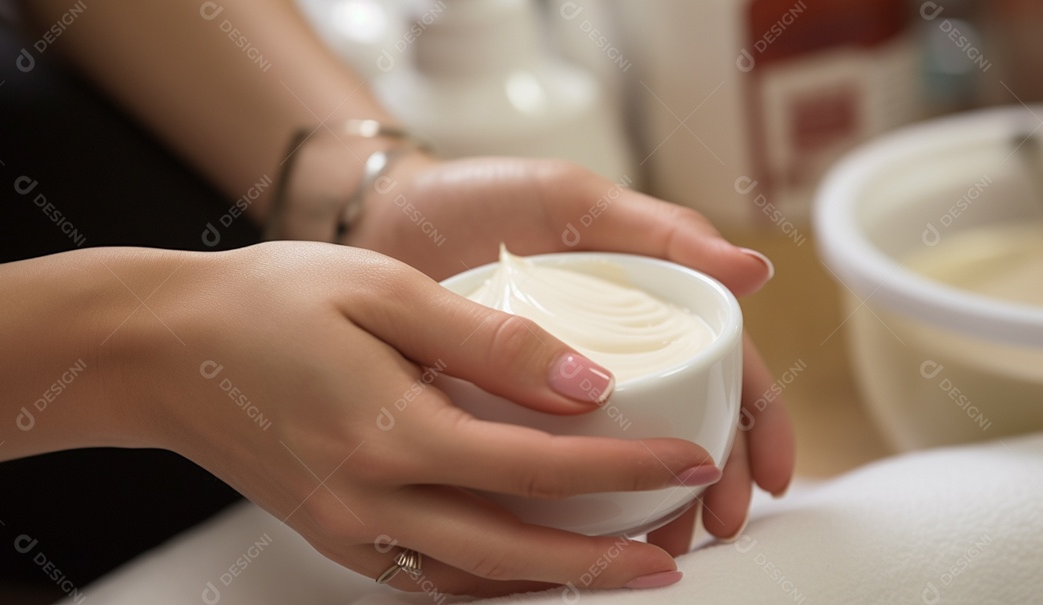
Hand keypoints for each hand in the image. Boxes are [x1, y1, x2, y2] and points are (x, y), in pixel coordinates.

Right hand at [124, 242, 722, 595]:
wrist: (165, 350)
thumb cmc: (268, 304)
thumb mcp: (385, 292)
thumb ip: (490, 342)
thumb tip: (584, 382)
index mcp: (390, 434)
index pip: (539, 469)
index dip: (625, 470)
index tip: (686, 458)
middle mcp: (371, 502)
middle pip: (518, 552)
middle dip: (607, 558)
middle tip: (675, 549)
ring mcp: (350, 530)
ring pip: (476, 578)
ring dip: (556, 580)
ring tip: (621, 565)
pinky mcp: (336, 535)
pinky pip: (431, 576)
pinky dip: (492, 580)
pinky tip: (528, 564)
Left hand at [346, 156, 795, 550]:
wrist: (386, 215)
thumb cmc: (484, 195)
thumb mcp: (571, 200)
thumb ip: (656, 229)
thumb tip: (755, 273)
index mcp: (648, 300)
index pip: (725, 367)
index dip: (755, 424)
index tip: (766, 478)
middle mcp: (613, 349)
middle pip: (688, 423)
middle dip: (713, 482)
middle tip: (714, 528)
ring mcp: (561, 385)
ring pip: (627, 455)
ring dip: (655, 503)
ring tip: (662, 543)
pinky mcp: (509, 412)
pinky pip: (554, 464)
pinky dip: (580, 501)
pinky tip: (586, 533)